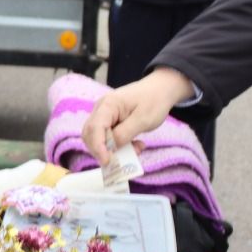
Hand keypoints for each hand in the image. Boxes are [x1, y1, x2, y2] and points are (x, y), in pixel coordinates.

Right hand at [81, 68, 195, 163]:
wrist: (161, 89)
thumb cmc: (154, 101)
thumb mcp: (143, 119)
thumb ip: (125, 134)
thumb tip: (110, 148)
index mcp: (108, 105)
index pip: (95, 128)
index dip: (98, 147)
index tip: (107, 162)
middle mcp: (101, 109)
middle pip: (90, 135)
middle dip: (103, 151)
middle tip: (121, 160)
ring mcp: (104, 115)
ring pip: (97, 138)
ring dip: (112, 150)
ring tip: (135, 149)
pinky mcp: (110, 121)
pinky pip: (107, 137)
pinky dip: (118, 146)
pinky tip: (135, 145)